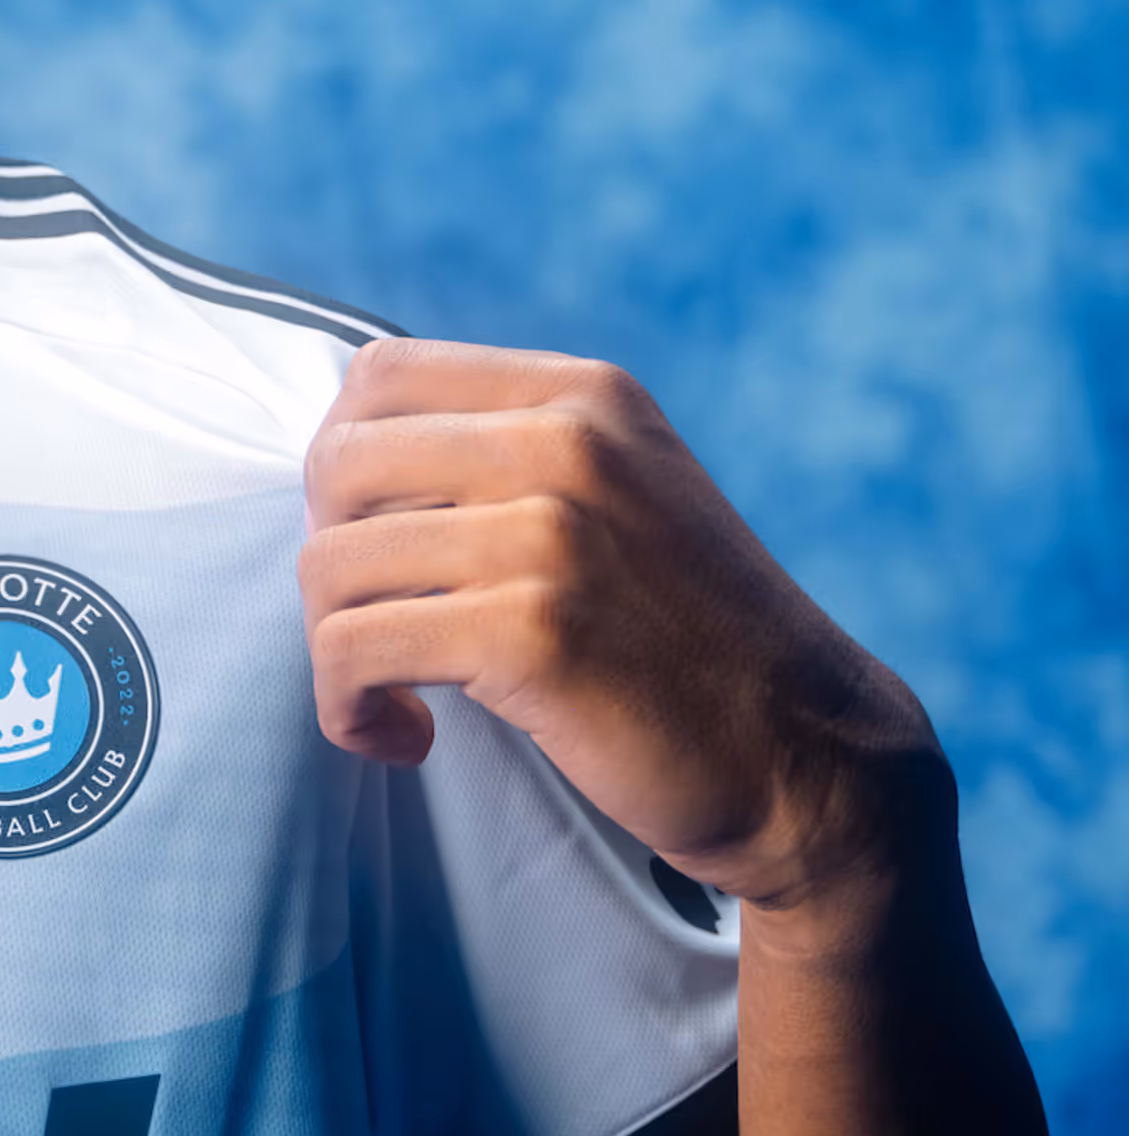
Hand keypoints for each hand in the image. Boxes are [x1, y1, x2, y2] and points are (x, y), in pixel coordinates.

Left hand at [298, 338, 936, 909]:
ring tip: (386, 697)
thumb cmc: (685, 638)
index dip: (342, 463)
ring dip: (333, 650)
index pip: (379, 377)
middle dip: (329, 558)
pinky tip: (401, 737)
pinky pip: (354, 651)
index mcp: (582, 397)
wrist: (807, 758)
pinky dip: (348, 707)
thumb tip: (337, 463)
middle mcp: (567, 445)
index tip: (372, 539)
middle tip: (374, 623)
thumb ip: (508, 455)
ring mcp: (550, 536)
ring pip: (330, 565)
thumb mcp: (619, 496)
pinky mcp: (532, 633)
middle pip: (336, 466)